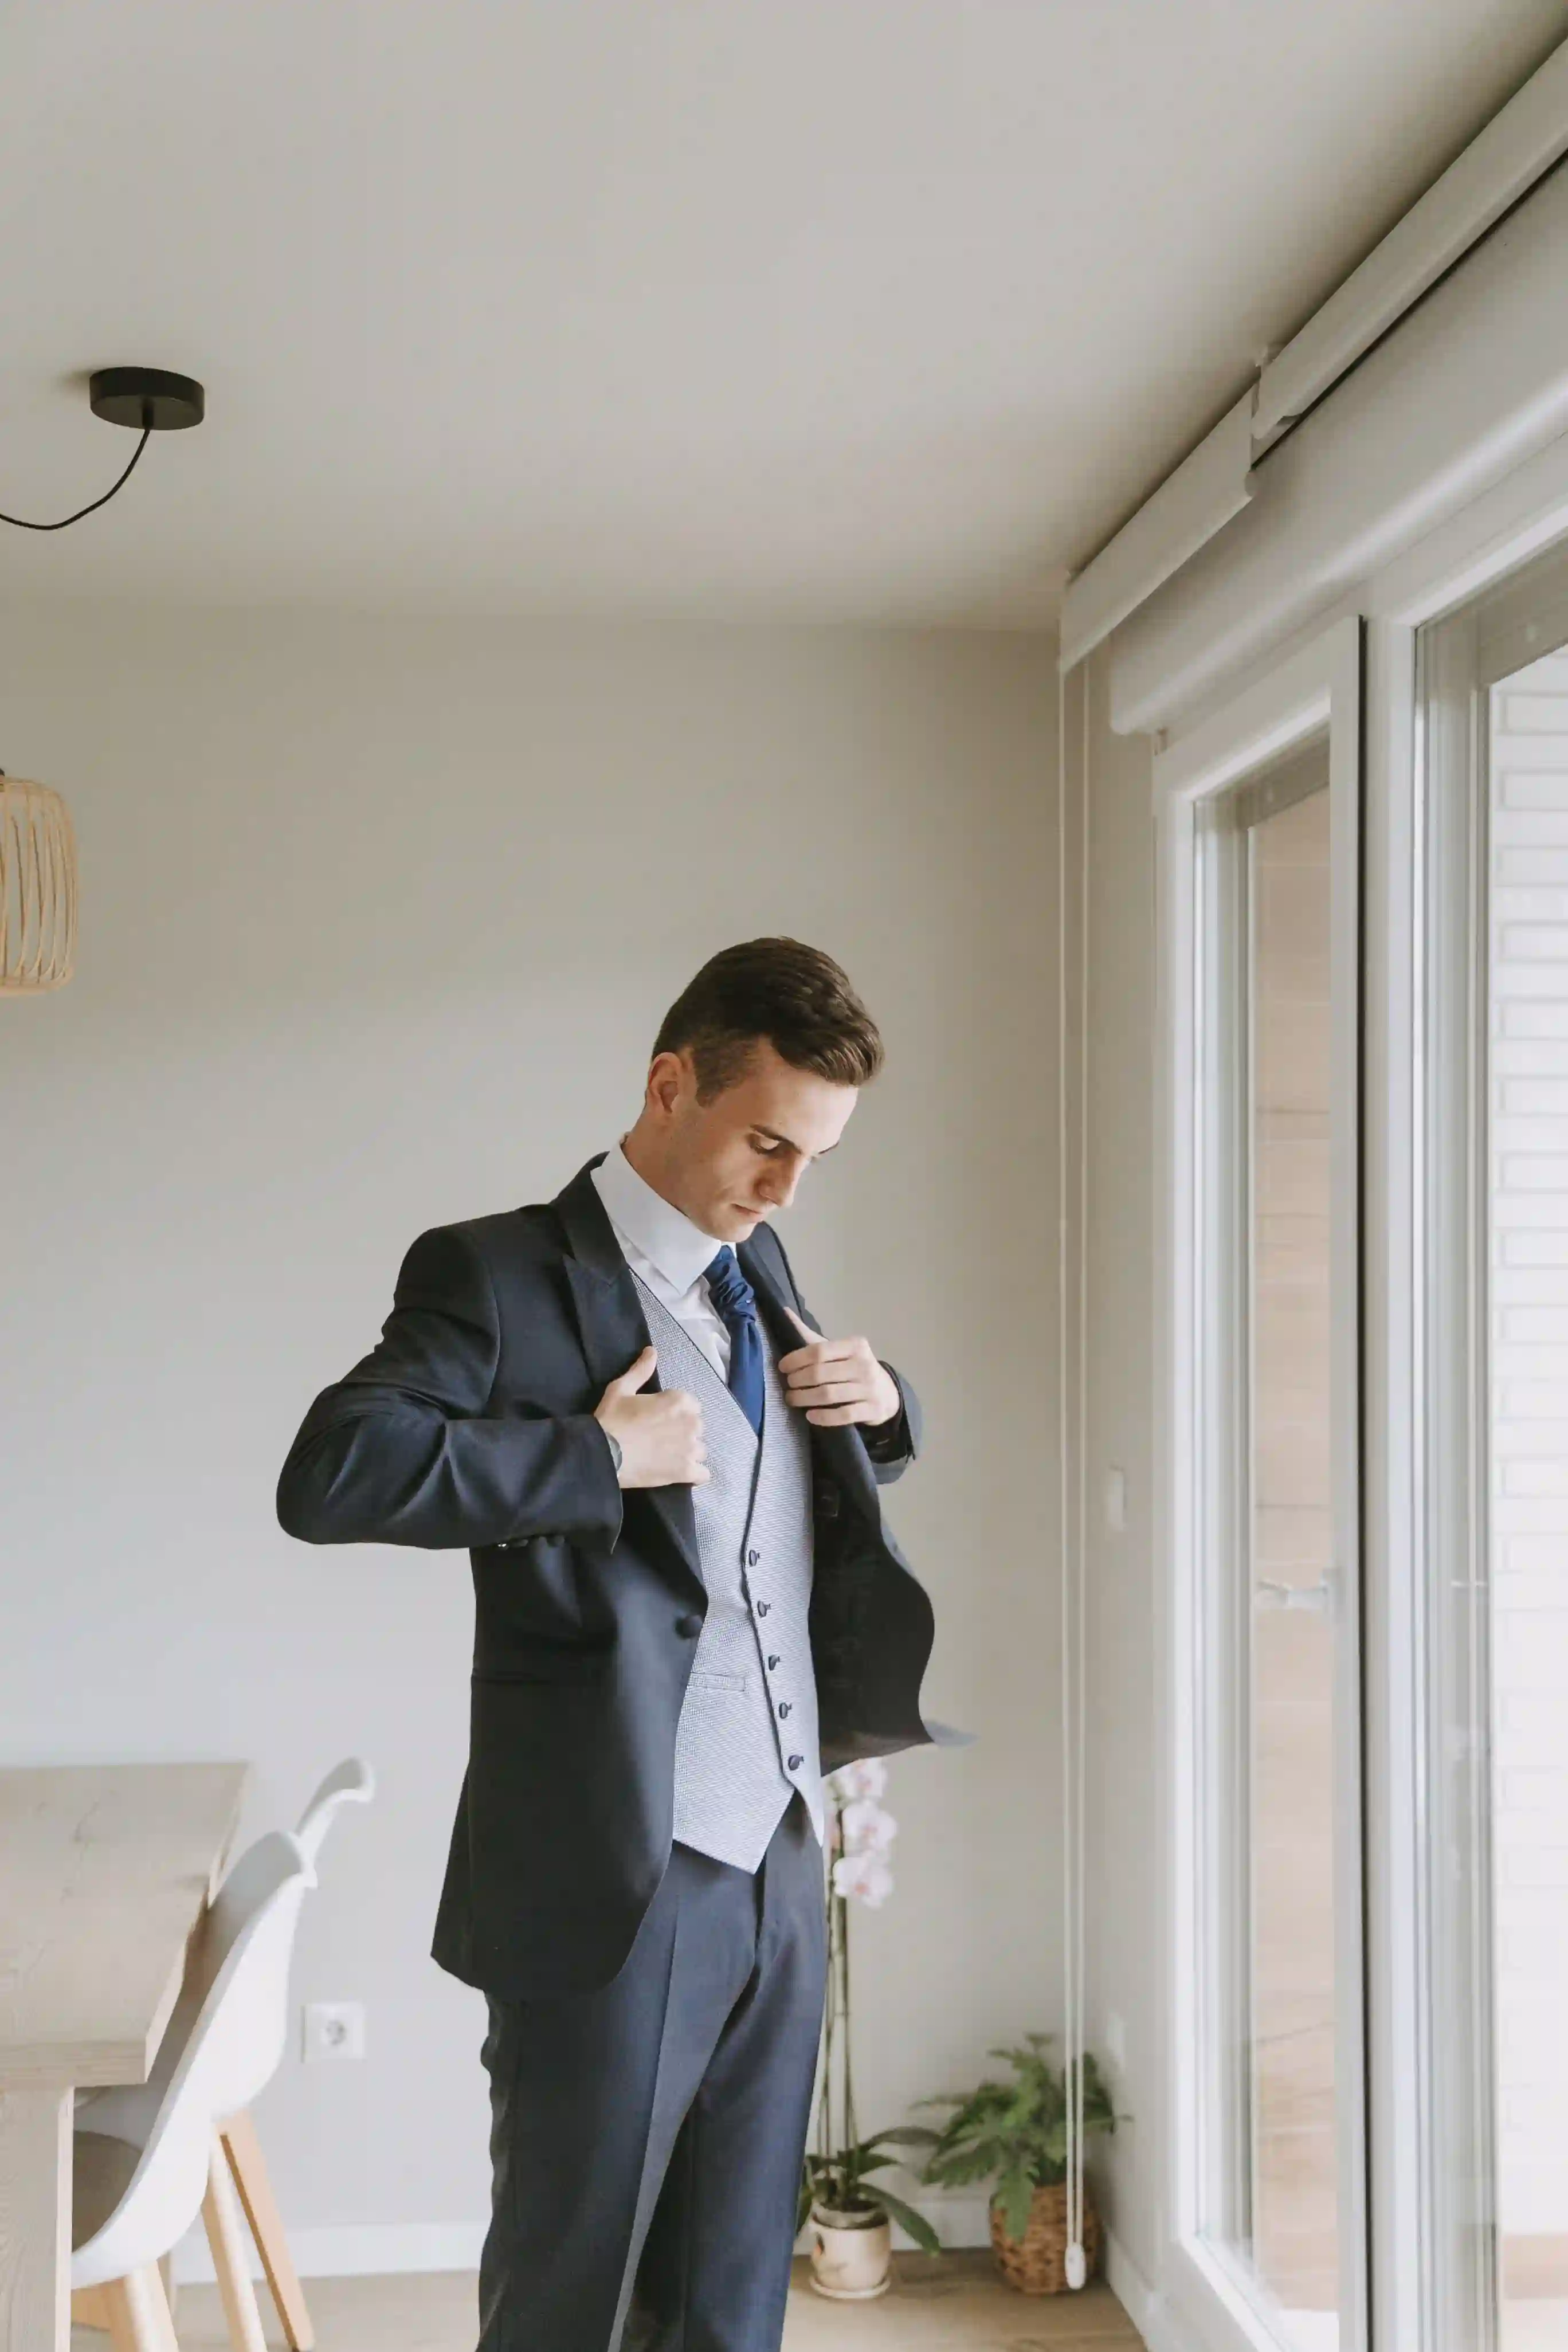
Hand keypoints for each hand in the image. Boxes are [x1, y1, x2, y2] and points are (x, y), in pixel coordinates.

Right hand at [595, 1345, 709, 1487]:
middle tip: (659, 1440)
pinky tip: (678, 1473)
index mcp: (680, 1400)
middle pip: (696, 1428)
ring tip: (666, 1458)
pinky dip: (693, 1474)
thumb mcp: (621, 1388)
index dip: (675, 1413)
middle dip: (682, 1433)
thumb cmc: (611, 1419)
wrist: (603, 1454)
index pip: (691, 1406)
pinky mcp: (687, 1471)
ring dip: (688, 1454)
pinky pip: (703, 1474)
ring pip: (700, 1450)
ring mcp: (691, 1448)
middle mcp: (691, 1422)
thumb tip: (652, 1351)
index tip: (659, 1421)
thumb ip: (641, 1370)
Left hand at [778, 1308, 901, 1428]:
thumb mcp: (838, 1350)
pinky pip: (842, 1415)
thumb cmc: (854, 1367)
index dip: (796, 1359)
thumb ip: (811, 1336)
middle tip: (787, 1385)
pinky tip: (810, 1415)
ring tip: (792, 1399)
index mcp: (855, 1345)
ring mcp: (869, 1388)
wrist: (888, 1393)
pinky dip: (823, 1417)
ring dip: (804, 1398)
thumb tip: (784, 1312)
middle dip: (797, 1380)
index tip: (782, 1367)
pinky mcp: (872, 1410)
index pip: (818, 1350)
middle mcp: (864, 1364)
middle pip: (820, 1373)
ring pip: (828, 1395)